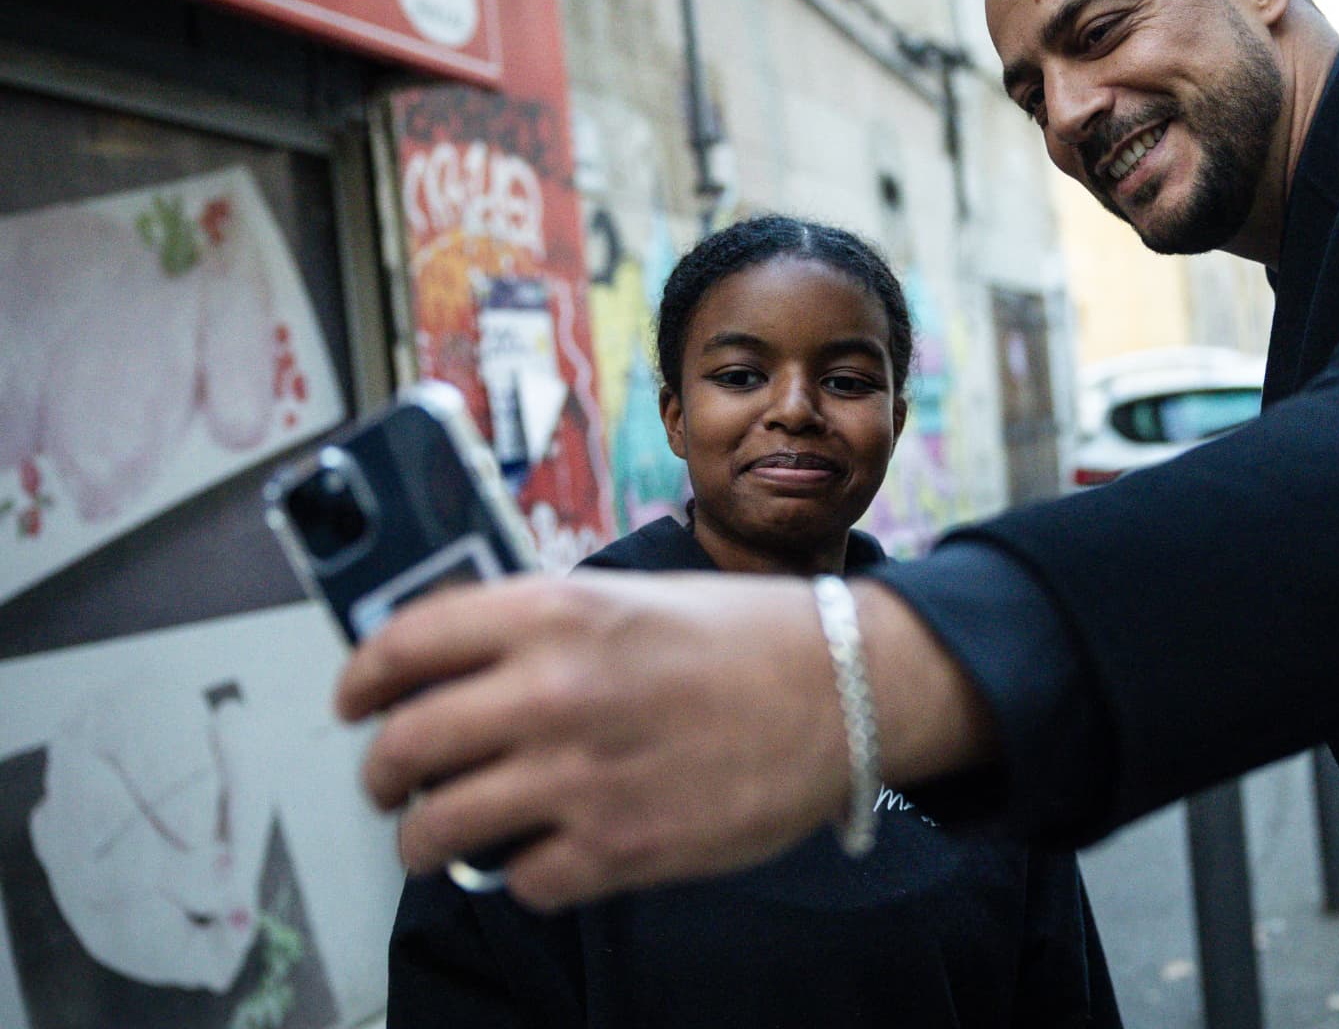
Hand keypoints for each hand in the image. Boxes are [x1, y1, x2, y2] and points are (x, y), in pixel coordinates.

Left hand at [334, 571, 992, 909]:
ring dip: (426, 837)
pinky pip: (519, 881)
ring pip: (440, 827)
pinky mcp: (618, 849)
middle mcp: (554, 691)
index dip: (360, 679)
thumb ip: (538, 627)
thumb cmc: (745, 639)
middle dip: (382, 773)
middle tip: (392, 781)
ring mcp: (580, 776)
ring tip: (439, 835)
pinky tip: (545, 851)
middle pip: (403, 746)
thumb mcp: (630, 597)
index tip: (354, 700)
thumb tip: (451, 664)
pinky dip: (522, 873)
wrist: (843, 691)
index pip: (402, 645)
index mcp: (553, 613)